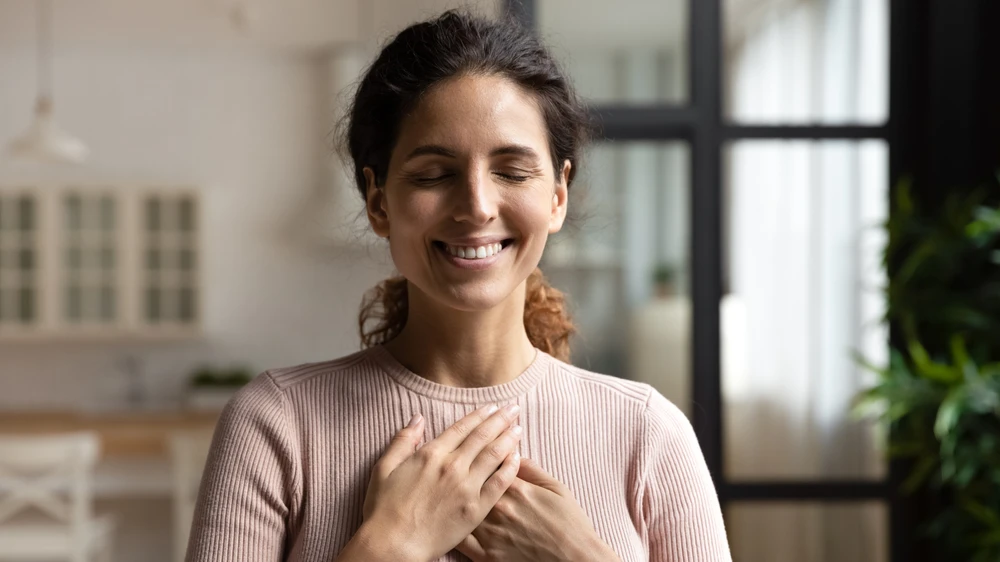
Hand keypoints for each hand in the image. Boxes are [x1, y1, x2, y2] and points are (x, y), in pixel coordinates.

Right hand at [359, 404, 522, 561]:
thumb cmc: (384, 509)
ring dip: (508, 439)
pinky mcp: (476, 509)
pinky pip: (499, 483)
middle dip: (501, 419)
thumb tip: (418, 418)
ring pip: (494, 455)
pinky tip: (517, 458)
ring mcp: (466, 487)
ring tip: (519, 427)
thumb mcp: (384, 468)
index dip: (479, 415)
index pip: (462, 428)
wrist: (393, 544)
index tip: (492, 406)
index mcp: (431, 454)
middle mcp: (452, 466)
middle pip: (483, 436)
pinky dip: (510, 468)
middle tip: (514, 409)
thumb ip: (403, 440)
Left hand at [456, 458, 620, 561]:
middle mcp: (498, 507)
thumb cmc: (570, 524)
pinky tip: (445, 521)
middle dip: (460, 470)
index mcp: (516, 488)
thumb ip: (533, 470)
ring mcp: (490, 532)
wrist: (575, 560)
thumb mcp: (557, 488)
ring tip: (445, 489)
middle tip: (455, 465)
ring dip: (451, 496)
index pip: (487, 460)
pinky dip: (450, 529)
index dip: (479, 451)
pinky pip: (459, 540)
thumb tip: (513, 455)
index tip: (474, 446)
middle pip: (469, 481)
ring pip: (460, 508)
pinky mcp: (486, 555)